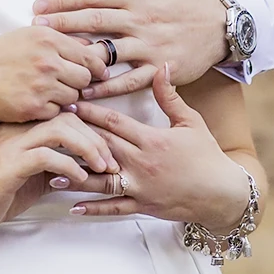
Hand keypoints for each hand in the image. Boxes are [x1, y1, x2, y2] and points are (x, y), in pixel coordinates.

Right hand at [0, 25, 109, 124]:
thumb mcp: (27, 37)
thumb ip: (58, 41)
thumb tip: (90, 50)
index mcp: (48, 39)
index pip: (89, 56)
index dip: (94, 68)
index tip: (94, 74)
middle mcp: (47, 60)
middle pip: (85, 78)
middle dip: (77, 83)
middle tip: (64, 85)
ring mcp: (41, 85)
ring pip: (73, 97)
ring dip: (63, 98)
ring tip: (45, 93)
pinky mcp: (33, 107)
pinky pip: (57, 113)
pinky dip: (49, 110)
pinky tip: (34, 103)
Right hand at [0, 113, 118, 245]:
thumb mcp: (34, 174)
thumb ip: (57, 163)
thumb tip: (90, 165)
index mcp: (23, 126)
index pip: (66, 112)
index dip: (92, 128)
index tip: (109, 150)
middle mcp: (17, 129)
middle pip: (67, 116)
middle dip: (96, 137)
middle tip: (111, 161)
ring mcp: (12, 145)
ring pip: (59, 129)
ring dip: (88, 148)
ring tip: (102, 168)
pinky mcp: (9, 165)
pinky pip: (46, 155)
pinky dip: (69, 165)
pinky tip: (79, 179)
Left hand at [31, 0, 228, 98]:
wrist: (220, 24)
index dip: (63, 0)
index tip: (38, 7)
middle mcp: (141, 19)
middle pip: (95, 21)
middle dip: (63, 25)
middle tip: (35, 30)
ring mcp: (150, 46)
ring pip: (109, 52)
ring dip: (79, 57)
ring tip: (53, 61)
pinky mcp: (160, 69)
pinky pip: (128, 81)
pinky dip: (105, 87)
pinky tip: (83, 91)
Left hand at [64, 67, 250, 233]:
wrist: (225, 194)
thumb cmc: (207, 155)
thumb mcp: (190, 122)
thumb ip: (170, 96)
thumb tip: (163, 65)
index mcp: (151, 139)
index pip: (114, 122)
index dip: (89, 111)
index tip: (68, 101)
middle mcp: (142, 163)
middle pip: (100, 146)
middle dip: (74, 135)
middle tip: (48, 127)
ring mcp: (140, 186)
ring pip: (101, 179)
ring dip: (75, 173)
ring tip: (49, 166)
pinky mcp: (142, 206)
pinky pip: (114, 208)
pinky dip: (93, 207)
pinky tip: (71, 205)